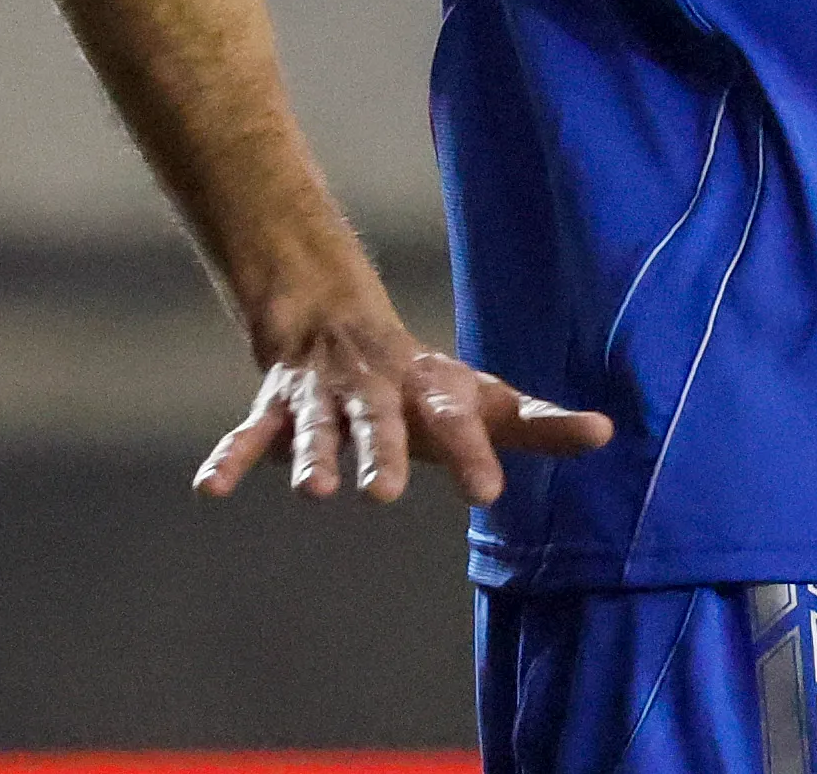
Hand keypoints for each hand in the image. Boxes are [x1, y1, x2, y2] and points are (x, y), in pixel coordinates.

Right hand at [196, 302, 613, 508]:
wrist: (337, 322)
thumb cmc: (428, 384)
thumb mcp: (485, 400)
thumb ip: (539, 424)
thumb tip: (608, 433)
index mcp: (431, 391)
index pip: (459, 423)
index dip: (474, 455)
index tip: (489, 494)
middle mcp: (378, 391)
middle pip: (381, 423)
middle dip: (381, 454)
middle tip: (383, 494)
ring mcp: (325, 399)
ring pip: (317, 428)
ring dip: (313, 455)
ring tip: (313, 491)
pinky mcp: (278, 411)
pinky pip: (248, 435)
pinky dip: (229, 459)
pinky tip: (208, 489)